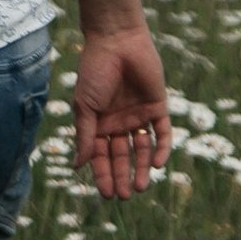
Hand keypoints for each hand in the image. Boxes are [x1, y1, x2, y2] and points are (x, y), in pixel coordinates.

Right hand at [72, 28, 170, 201]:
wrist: (117, 42)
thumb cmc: (95, 72)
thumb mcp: (85, 107)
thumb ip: (84, 136)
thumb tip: (77, 166)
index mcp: (98, 123)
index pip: (101, 156)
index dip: (103, 175)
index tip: (106, 194)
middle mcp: (119, 123)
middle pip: (122, 156)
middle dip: (123, 176)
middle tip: (125, 196)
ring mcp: (139, 116)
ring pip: (143, 149)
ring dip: (143, 168)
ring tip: (141, 187)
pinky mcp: (158, 107)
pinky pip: (163, 133)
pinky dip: (162, 148)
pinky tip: (158, 164)